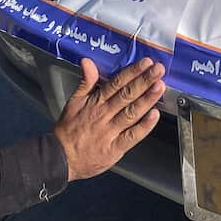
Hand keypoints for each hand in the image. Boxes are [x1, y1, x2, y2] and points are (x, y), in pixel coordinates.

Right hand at [53, 58, 163, 180]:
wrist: (60, 158)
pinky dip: (144, 126)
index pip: (116, 83)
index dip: (132, 72)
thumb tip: (88, 61)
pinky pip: (132, 136)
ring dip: (147, 99)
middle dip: (144, 81)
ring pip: (132, 112)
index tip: (146, 63)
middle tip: (159, 70)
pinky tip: (155, 115)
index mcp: (95, 102)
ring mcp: (110, 131)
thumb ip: (85, 82)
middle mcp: (104, 115)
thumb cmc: (68, 130)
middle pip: (127, 95)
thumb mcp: (73, 102)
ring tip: (160, 87)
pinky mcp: (115, 148)